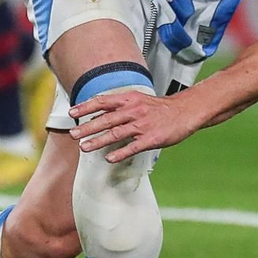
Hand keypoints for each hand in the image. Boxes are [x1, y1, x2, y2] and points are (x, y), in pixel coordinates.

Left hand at [68, 90, 200, 162]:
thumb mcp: (137, 99)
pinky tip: (109, 158)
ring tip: (84, 147)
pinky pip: (133, 147)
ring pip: (116, 133)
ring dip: (98, 141)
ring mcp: (143, 125)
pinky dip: (120, 153)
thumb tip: (97, 114)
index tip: (72, 113)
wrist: (186, 111)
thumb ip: (118, 106)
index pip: (103, 101)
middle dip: (87, 127)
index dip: (86, 107)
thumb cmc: (159, 107)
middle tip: (73, 134)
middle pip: (106, 119)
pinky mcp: (152, 138)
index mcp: (129, 99)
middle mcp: (134, 111)